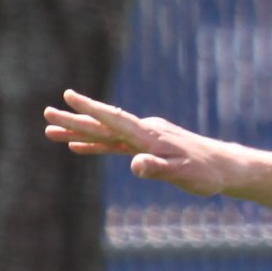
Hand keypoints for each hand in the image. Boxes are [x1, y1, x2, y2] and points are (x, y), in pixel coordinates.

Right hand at [44, 89, 234, 196]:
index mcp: (150, 136)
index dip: (91, 109)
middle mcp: (145, 132)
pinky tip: (78, 146)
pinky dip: (97, 144)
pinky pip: (116, 144)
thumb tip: (135, 165)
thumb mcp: (182, 174)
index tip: (68, 97)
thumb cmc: (206, 172)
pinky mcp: (148, 147)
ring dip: (80, 132)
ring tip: (51, 131)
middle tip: (46, 114)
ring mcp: (145, 138)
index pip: (116, 120)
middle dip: (75, 119)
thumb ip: (158, 168)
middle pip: (104, 124)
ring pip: (106, 133)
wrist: (226, 167)